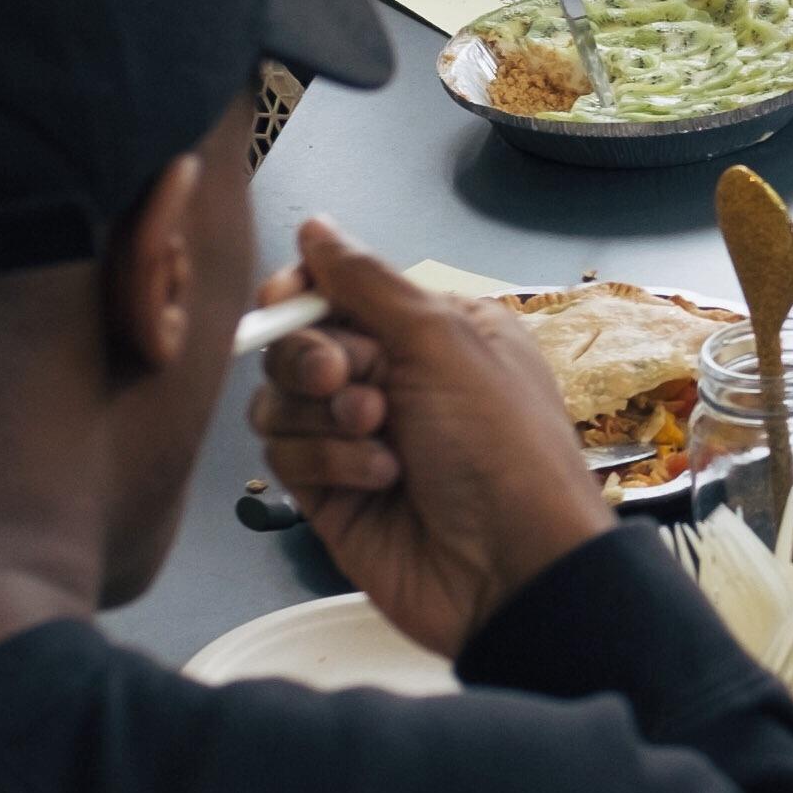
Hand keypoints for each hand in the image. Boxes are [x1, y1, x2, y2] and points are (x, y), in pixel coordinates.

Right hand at [248, 218, 614, 654]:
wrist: (512, 564)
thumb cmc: (500, 443)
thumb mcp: (443, 340)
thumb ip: (368, 282)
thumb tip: (316, 228)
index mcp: (433, 330)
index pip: (339, 292)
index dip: (302, 294)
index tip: (283, 300)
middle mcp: (394, 377)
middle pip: (298, 344)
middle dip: (311, 358)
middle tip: (346, 377)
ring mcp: (358, 437)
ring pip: (280, 402)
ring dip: (323, 416)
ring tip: (378, 435)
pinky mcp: (331, 493)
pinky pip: (286, 457)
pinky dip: (326, 463)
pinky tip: (378, 480)